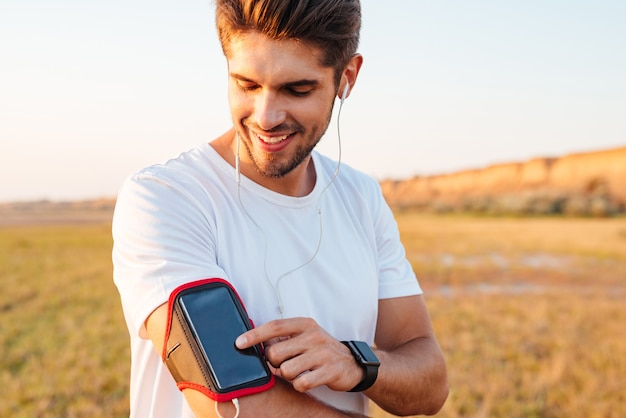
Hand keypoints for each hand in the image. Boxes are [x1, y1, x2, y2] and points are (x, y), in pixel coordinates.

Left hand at [235, 317, 364, 392]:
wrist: (352, 364)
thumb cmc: (320, 350)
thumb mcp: (304, 337)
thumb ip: (283, 338)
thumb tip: (255, 341)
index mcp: (305, 324)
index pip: (275, 326)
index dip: (255, 335)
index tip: (239, 343)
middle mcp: (314, 336)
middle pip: (275, 352)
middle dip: (274, 363)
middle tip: (283, 364)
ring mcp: (323, 353)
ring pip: (286, 370)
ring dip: (288, 376)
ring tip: (298, 372)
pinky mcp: (330, 371)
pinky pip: (302, 383)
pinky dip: (300, 385)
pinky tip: (307, 380)